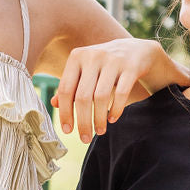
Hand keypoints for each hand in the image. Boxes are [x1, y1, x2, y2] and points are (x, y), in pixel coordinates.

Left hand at [53, 39, 167, 141]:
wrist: (135, 50)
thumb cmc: (103, 65)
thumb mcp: (85, 71)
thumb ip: (70, 85)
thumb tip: (55, 104)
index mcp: (77, 56)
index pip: (66, 89)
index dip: (65, 112)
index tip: (68, 131)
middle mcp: (93, 56)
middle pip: (83, 96)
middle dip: (83, 122)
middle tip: (85, 138)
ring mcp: (113, 60)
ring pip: (101, 97)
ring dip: (99, 119)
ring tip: (100, 131)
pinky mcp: (130, 67)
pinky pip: (121, 93)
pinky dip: (116, 110)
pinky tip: (113, 119)